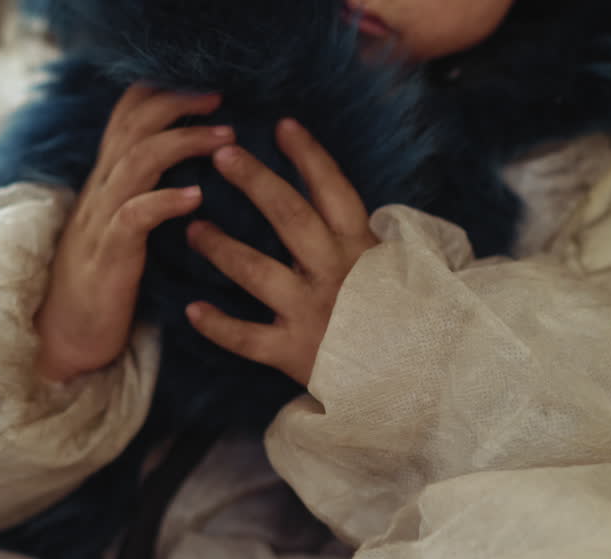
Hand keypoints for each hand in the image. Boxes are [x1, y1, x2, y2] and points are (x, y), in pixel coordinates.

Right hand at [35, 85, 235, 381]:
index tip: (207, 89)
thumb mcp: (124, 231)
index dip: (162, 94)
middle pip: (132, 126)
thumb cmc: (104, 287)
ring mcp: (100, 223)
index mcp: (106, 184)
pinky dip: (165, 201)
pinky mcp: (107, 258)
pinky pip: (133, 218)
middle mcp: (100, 193)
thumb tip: (193, 172)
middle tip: (221, 99)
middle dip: (177, 103)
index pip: (125, 117)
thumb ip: (146, 197)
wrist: (65, 340)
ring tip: (224, 138)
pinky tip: (196, 196)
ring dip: (183, 143)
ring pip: (135, 162)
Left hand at [185, 118, 378, 385]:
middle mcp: (335, 273)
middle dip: (255, 182)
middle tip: (222, 155)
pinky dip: (218, 325)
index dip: (309, 156)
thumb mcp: (396, 270)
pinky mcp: (294, 352)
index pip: (334, 191)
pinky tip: (192, 310)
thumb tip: (336, 202)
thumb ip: (363, 240)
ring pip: (256, 272)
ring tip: (193, 227)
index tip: (282, 125)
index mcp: (362, 249)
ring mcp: (312, 313)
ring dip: (221, 247)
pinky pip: (247, 338)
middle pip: (290, 217)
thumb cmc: (403, 321)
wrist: (419, 381)